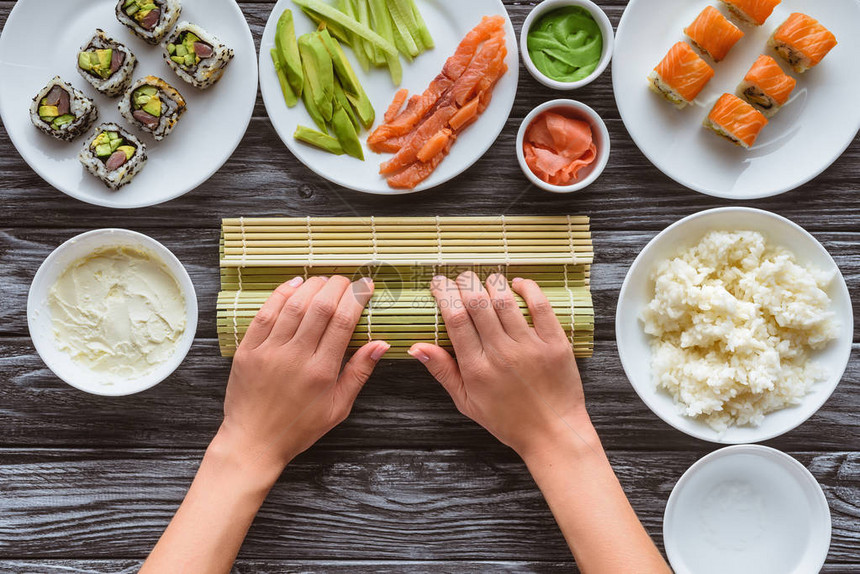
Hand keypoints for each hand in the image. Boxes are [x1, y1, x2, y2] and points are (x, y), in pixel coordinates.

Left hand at [218, 276, 389, 471]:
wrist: (253, 441)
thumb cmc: (299, 428)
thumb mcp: (338, 407)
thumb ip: (359, 373)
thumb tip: (381, 344)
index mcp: (321, 371)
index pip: (343, 321)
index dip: (356, 297)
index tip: (365, 286)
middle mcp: (295, 357)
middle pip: (320, 306)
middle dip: (337, 286)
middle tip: (346, 280)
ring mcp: (269, 351)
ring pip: (294, 304)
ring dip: (312, 286)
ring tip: (324, 280)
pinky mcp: (248, 349)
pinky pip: (265, 313)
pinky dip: (281, 294)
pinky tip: (294, 285)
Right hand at [409, 272, 590, 457]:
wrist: (552, 433)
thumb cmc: (507, 420)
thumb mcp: (466, 402)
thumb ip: (442, 371)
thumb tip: (416, 346)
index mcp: (477, 368)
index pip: (455, 319)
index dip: (444, 294)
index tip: (439, 283)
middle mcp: (502, 354)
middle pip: (477, 303)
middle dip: (464, 282)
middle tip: (461, 277)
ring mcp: (530, 347)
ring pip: (505, 300)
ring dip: (492, 282)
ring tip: (486, 279)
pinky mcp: (555, 343)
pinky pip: (540, 306)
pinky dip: (528, 288)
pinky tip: (518, 284)